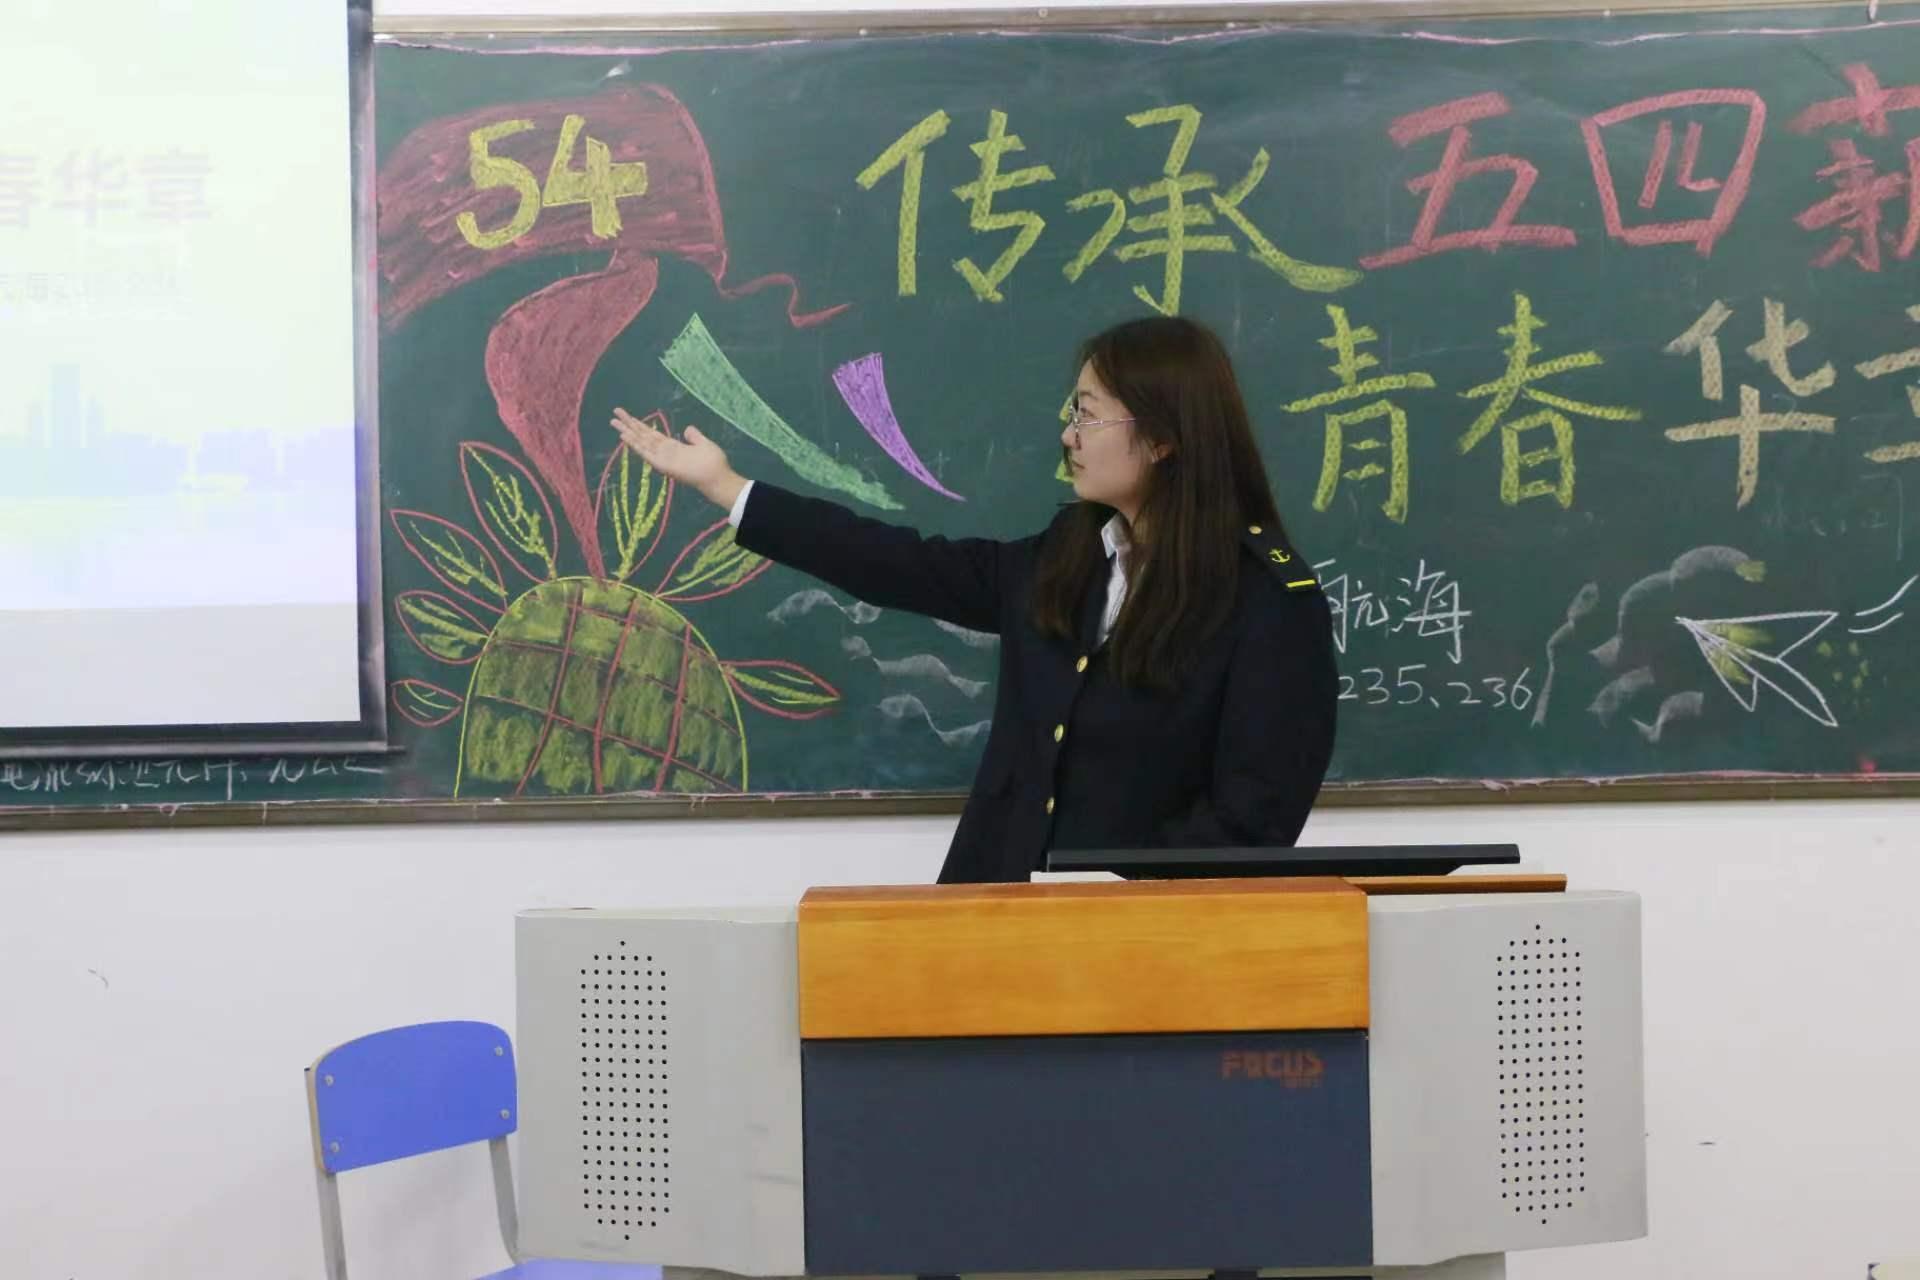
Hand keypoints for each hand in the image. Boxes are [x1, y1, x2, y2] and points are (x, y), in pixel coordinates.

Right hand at [610, 408, 745, 510]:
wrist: (717, 476)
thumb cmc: (713, 463)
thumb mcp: (703, 444)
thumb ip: (694, 437)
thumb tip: (688, 428)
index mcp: (672, 446)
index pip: (651, 434)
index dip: (640, 425)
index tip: (628, 416)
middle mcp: (664, 452)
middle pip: (642, 436)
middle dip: (629, 425)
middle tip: (615, 413)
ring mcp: (662, 458)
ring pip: (641, 443)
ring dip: (628, 432)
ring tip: (614, 422)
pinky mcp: (663, 465)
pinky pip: (646, 453)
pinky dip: (635, 445)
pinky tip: (625, 436)